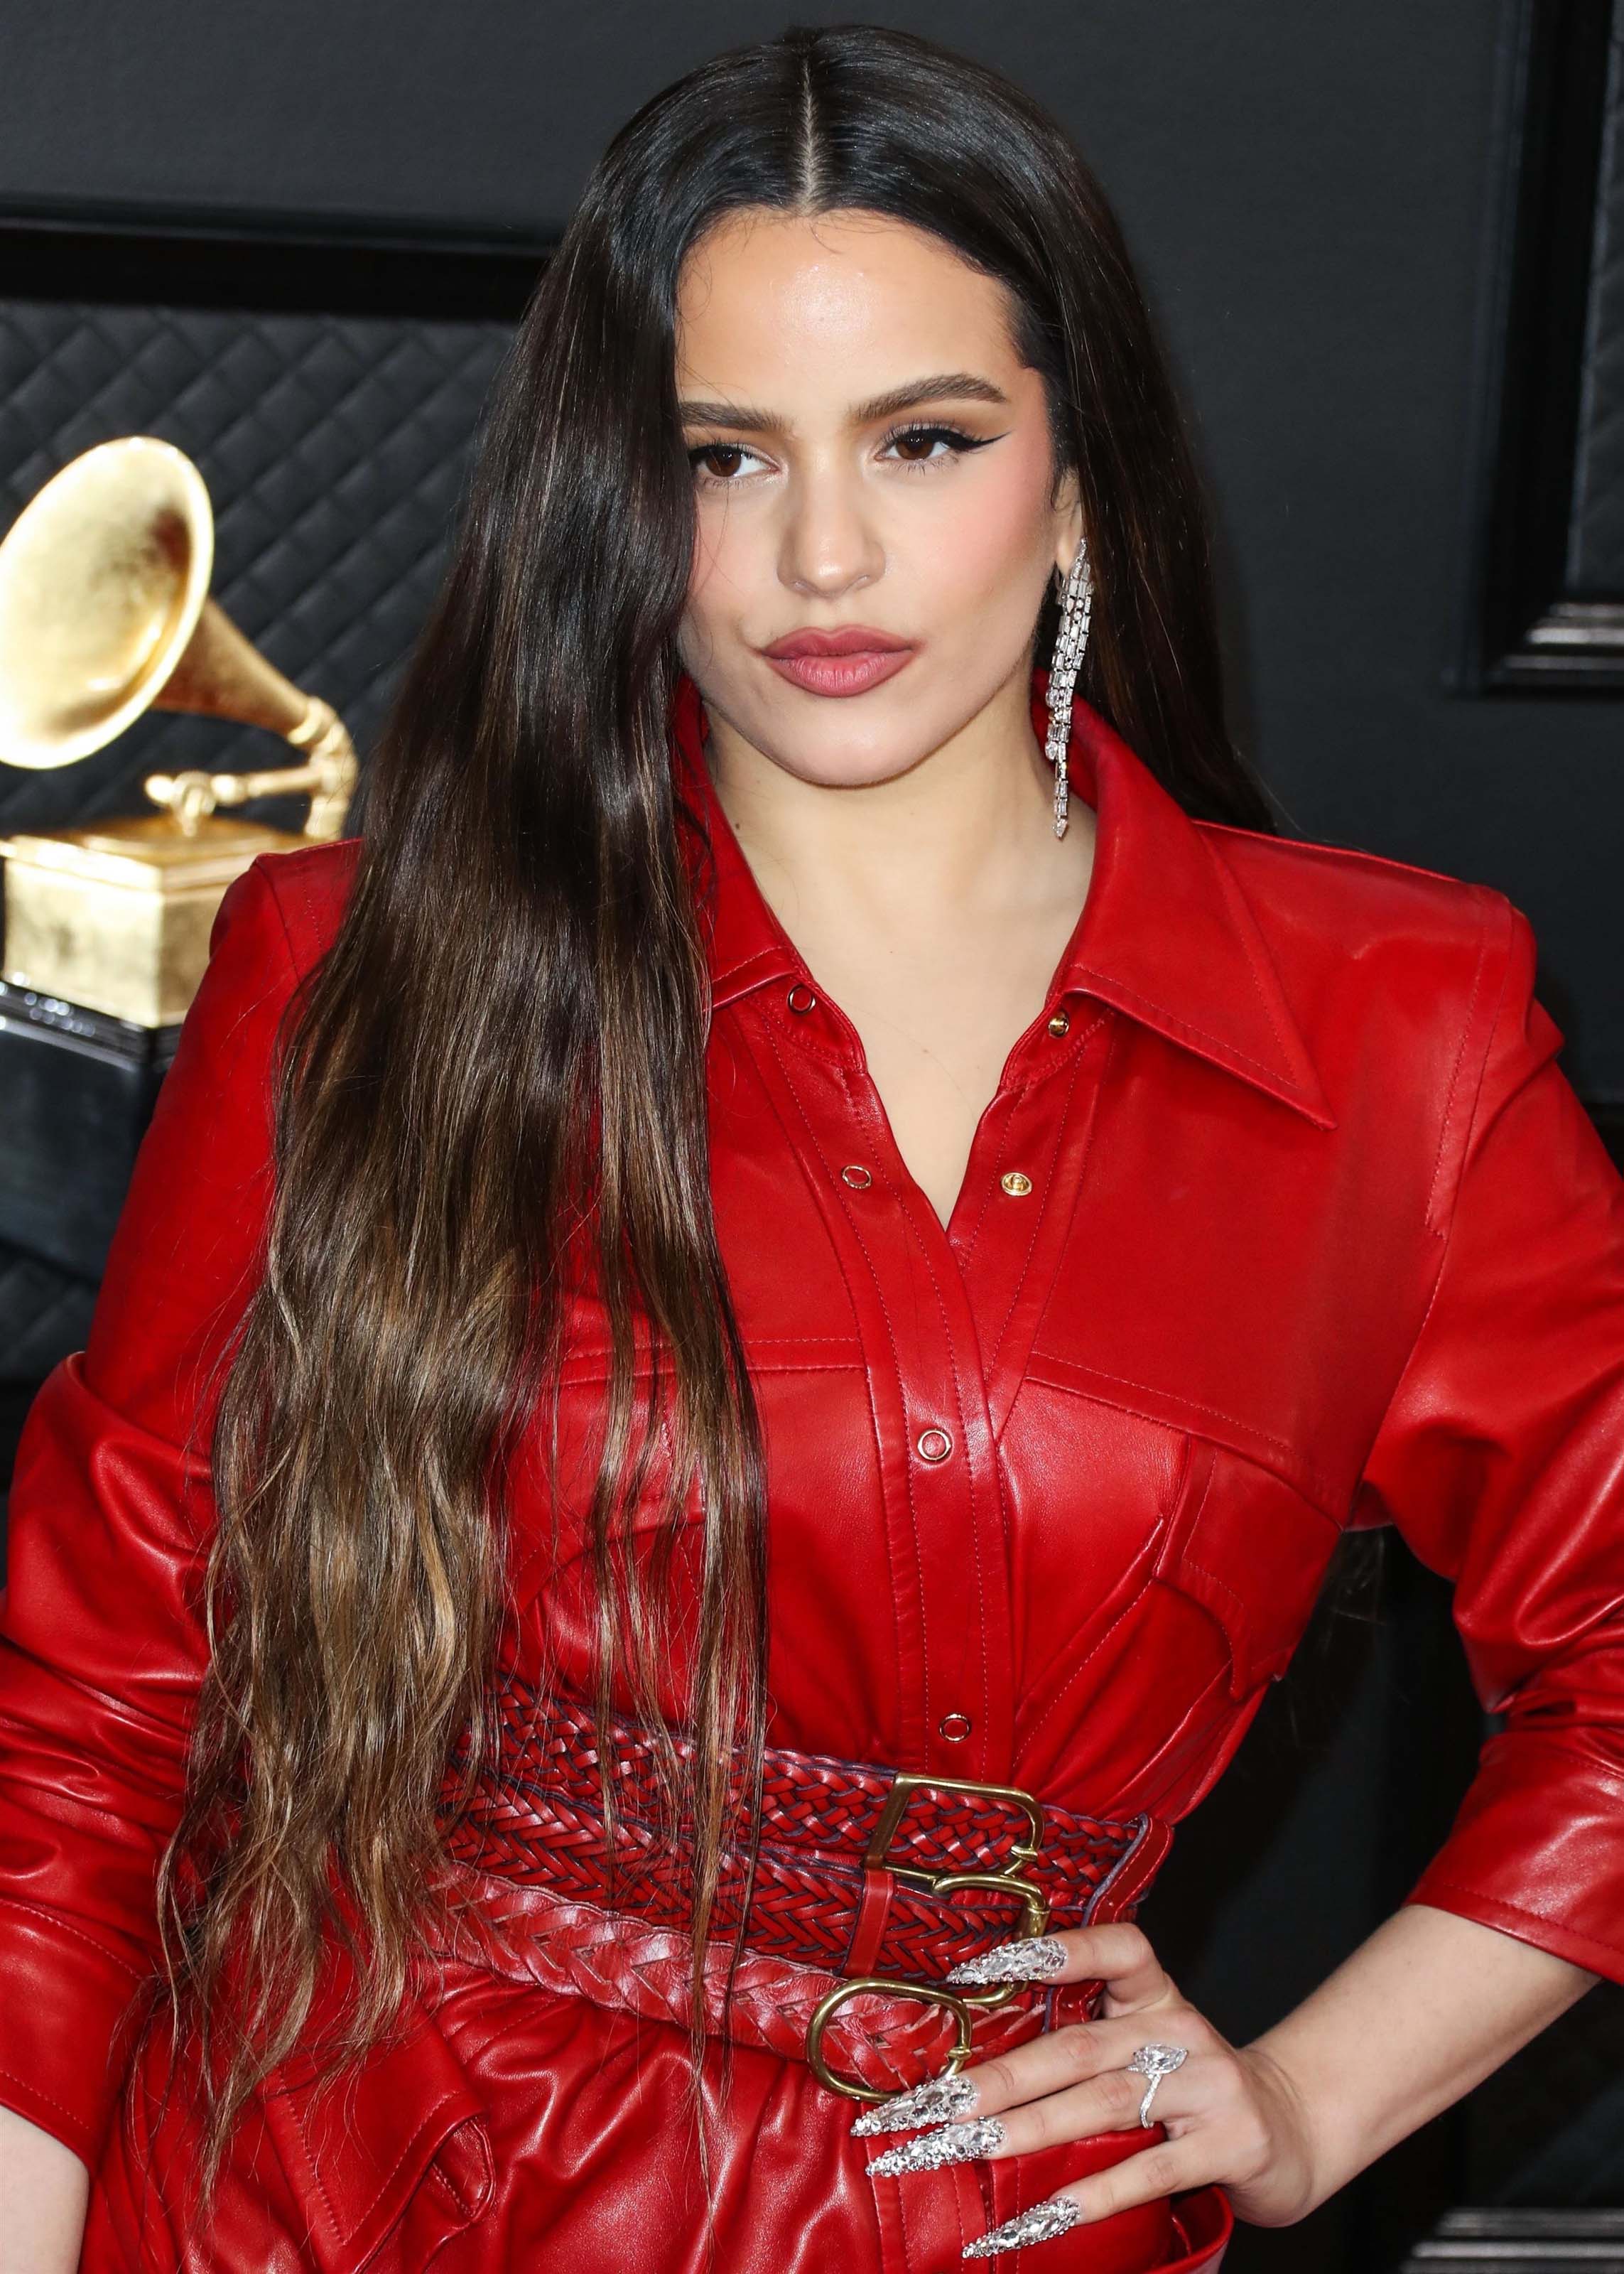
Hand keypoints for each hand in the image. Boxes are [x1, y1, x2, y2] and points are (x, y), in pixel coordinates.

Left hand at [851, 1923, 1319, 2248]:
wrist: (1292, 2132)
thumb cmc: (1193, 2091)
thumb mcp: (1148, 2049)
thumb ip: (1083, 2049)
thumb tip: (970, 2076)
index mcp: (1155, 1997)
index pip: (1112, 1948)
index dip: (1048, 1951)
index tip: (971, 1968)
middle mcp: (1179, 2031)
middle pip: (1073, 2048)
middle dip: (990, 2080)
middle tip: (922, 2107)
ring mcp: (1207, 2086)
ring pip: (1097, 2105)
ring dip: (1019, 2133)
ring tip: (956, 2151)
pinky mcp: (1228, 2145)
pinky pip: (1142, 2174)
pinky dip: (1083, 2198)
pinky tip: (1031, 2220)